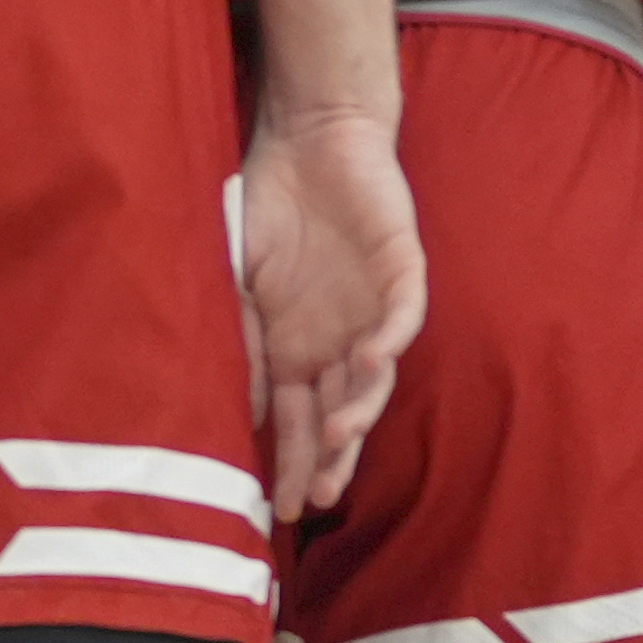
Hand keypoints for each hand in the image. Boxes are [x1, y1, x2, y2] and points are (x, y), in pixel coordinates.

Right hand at [239, 104, 424, 514]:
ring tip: (340, 434)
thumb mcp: (238, 279)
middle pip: (341, 413)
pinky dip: (392, 340)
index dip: (292, 460)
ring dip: (361, 408)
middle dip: (332, 457)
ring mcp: (373, 310)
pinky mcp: (402, 272)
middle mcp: (338, 341)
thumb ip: (245, 342)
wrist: (308, 135)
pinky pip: (404, 317)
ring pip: (376, 377)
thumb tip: (246, 411)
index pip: (299, 420)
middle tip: (319, 495)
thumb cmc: (266, 203)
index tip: (280, 507)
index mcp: (298, 348)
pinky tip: (370, 357)